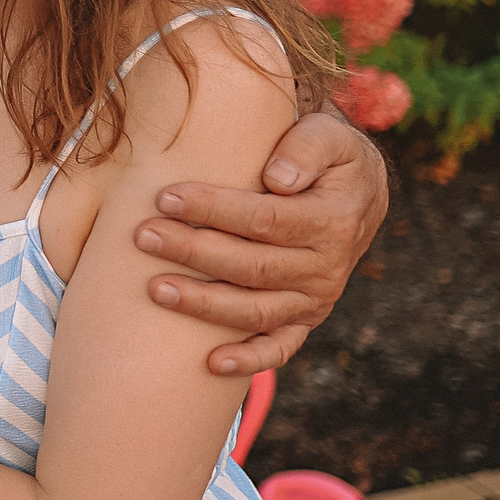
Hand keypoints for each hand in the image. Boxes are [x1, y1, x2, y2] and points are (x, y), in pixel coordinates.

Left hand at [138, 107, 386, 376]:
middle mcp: (326, 267)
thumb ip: (308, 147)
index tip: (166, 196)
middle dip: (193, 251)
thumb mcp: (331, 135)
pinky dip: (249, 360)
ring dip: (204, 304)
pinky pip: (279, 347)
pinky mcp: (303, 318)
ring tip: (155, 289)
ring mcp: (315, 298)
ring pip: (255, 309)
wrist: (355, 190)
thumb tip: (279, 178)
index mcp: (332, 220)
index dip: (214, 208)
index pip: (265, 219)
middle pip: (252, 265)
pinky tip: (210, 364)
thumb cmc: (327, 156)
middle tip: (144, 235)